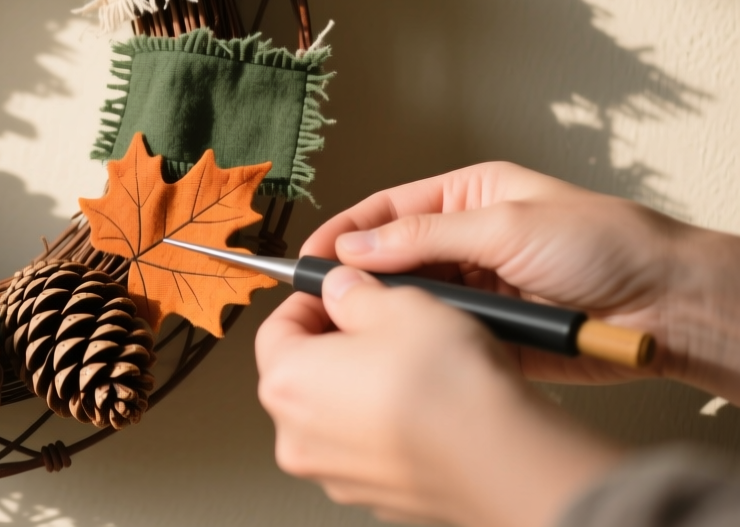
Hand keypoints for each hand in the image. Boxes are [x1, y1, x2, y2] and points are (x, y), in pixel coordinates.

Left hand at [256, 267, 623, 526]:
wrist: (507, 460)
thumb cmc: (451, 387)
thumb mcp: (399, 303)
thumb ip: (354, 291)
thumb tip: (341, 287)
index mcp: (287, 383)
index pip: (275, 328)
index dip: (309, 301)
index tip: (335, 291)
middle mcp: (298, 438)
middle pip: (301, 375)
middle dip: (334, 344)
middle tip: (375, 325)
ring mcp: (334, 474)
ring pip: (333, 414)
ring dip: (360, 386)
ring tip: (407, 365)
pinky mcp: (373, 496)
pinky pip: (367, 448)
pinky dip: (385, 426)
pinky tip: (422, 406)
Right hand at [307, 161, 739, 396]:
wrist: (669, 306)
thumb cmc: (609, 245)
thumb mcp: (507, 224)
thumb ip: (427, 234)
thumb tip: (358, 244)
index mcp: (468, 196)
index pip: (386, 210)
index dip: (343, 232)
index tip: (307, 258)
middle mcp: (468, 241)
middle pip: (391, 259)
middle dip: (357, 278)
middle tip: (323, 301)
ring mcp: (480, 290)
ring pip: (413, 303)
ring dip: (390, 315)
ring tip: (359, 327)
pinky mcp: (492, 334)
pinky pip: (442, 339)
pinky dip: (421, 346)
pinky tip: (405, 350)